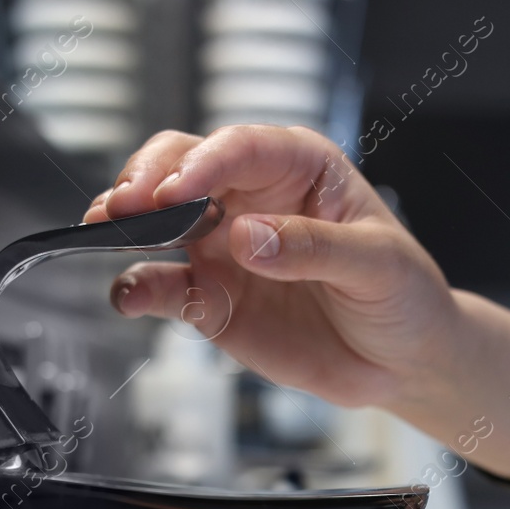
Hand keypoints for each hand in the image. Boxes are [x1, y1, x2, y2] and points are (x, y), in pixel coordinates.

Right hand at [84, 125, 457, 411]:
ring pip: (157, 221)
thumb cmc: (402, 292)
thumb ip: (313, 247)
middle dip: (148, 180)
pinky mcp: (210, 298)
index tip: (177, 190)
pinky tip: (130, 295)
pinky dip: (137, 287)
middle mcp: (249, 198)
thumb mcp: (376, 264)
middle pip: (181, 168)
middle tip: (128, 205)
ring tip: (107, 233)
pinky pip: (162, 287)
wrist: (402, 360)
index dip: (204, 163)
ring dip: (126, 224)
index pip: (240, 148)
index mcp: (297, 166)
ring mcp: (222, 247)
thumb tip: (246, 237)